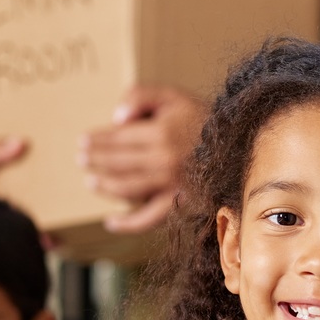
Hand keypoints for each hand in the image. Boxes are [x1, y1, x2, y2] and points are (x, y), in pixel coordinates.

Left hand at [77, 86, 205, 234]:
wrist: (238, 144)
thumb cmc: (202, 118)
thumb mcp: (173, 95)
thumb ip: (141, 95)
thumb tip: (116, 118)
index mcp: (160, 133)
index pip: (117, 139)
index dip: (97, 140)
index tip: (84, 141)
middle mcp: (163, 161)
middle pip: (117, 163)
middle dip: (95, 160)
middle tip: (82, 159)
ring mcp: (170, 185)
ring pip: (126, 188)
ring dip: (103, 185)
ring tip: (91, 181)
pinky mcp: (179, 203)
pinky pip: (148, 219)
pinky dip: (127, 223)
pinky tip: (110, 221)